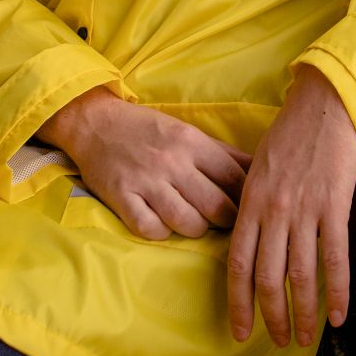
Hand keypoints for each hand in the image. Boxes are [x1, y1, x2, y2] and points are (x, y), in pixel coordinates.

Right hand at [40, 87, 250, 239]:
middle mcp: (171, 161)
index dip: (247, 197)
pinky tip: (164, 224)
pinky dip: (162, 232)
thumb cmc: (147, 130)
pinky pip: (151, 229)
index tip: (249, 207)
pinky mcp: (121, 198)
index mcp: (191, 142)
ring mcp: (145, 181)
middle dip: (227, 219)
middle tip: (226, 222)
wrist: (95, 123)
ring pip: (187, 222)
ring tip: (196, 223)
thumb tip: (260, 169)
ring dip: (197, 228)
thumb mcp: (188, 132)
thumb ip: (223, 154)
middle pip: (216, 205)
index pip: (234, 177)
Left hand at [227, 67, 355, 347]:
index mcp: (249, 203)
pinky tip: (339, 315)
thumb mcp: (257, 167)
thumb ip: (253, 205)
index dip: (238, 302)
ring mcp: (303, 211)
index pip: (237, 264)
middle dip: (271, 316)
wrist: (326, 106)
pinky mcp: (333, 207)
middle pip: (267, 278)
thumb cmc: (292, 134)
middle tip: (276, 341)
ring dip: (303, 313)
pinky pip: (334, 258)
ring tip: (304, 338)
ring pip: (300, 276)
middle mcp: (272, 212)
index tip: (240, 330)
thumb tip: (253, 240)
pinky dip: (338, 291)